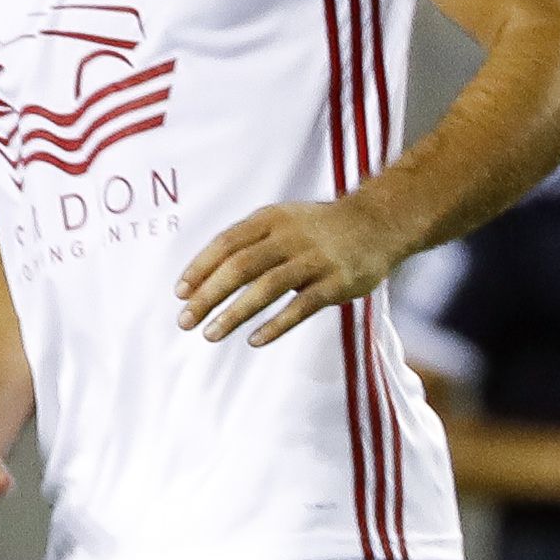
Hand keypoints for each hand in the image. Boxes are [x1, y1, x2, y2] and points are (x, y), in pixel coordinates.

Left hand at [176, 193, 408, 346]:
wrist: (379, 222)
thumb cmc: (316, 229)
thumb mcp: (280, 222)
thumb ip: (245, 244)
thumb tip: (198, 282)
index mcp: (270, 219)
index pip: (226, 243)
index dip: (200, 268)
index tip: (179, 294)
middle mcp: (290, 236)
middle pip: (240, 266)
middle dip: (208, 295)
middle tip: (185, 321)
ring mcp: (315, 259)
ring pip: (267, 287)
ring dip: (235, 313)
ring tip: (210, 335)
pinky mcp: (337, 282)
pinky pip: (301, 306)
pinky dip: (276, 324)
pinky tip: (254, 340)